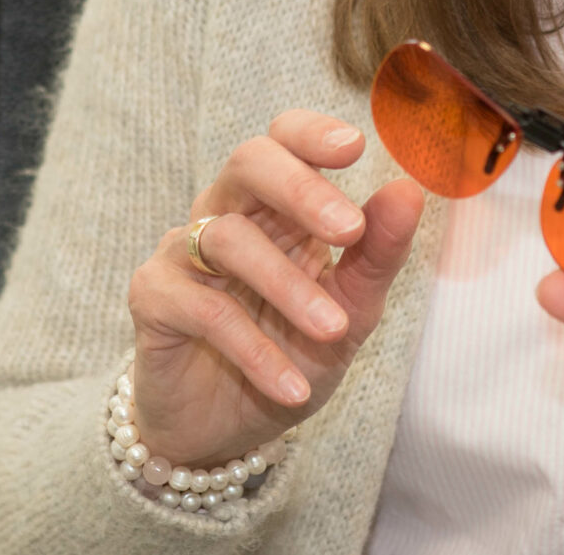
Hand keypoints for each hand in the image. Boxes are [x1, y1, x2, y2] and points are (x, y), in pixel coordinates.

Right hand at [126, 110, 423, 469]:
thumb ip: (378, 254)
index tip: (356, 148)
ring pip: (229, 239)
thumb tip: (409, 189)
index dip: (311, 134)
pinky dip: (253, 349)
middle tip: (349, 229)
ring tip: (333, 330)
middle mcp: (225, 214)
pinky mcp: (154, 299)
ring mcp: (183, 252)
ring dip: (288, 286)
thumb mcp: (351, 310)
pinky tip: (291, 386)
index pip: (283, 140)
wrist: (226, 430)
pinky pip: (203, 309)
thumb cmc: (289, 352)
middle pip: (248, 163)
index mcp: (275, 206)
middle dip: (300, 188)